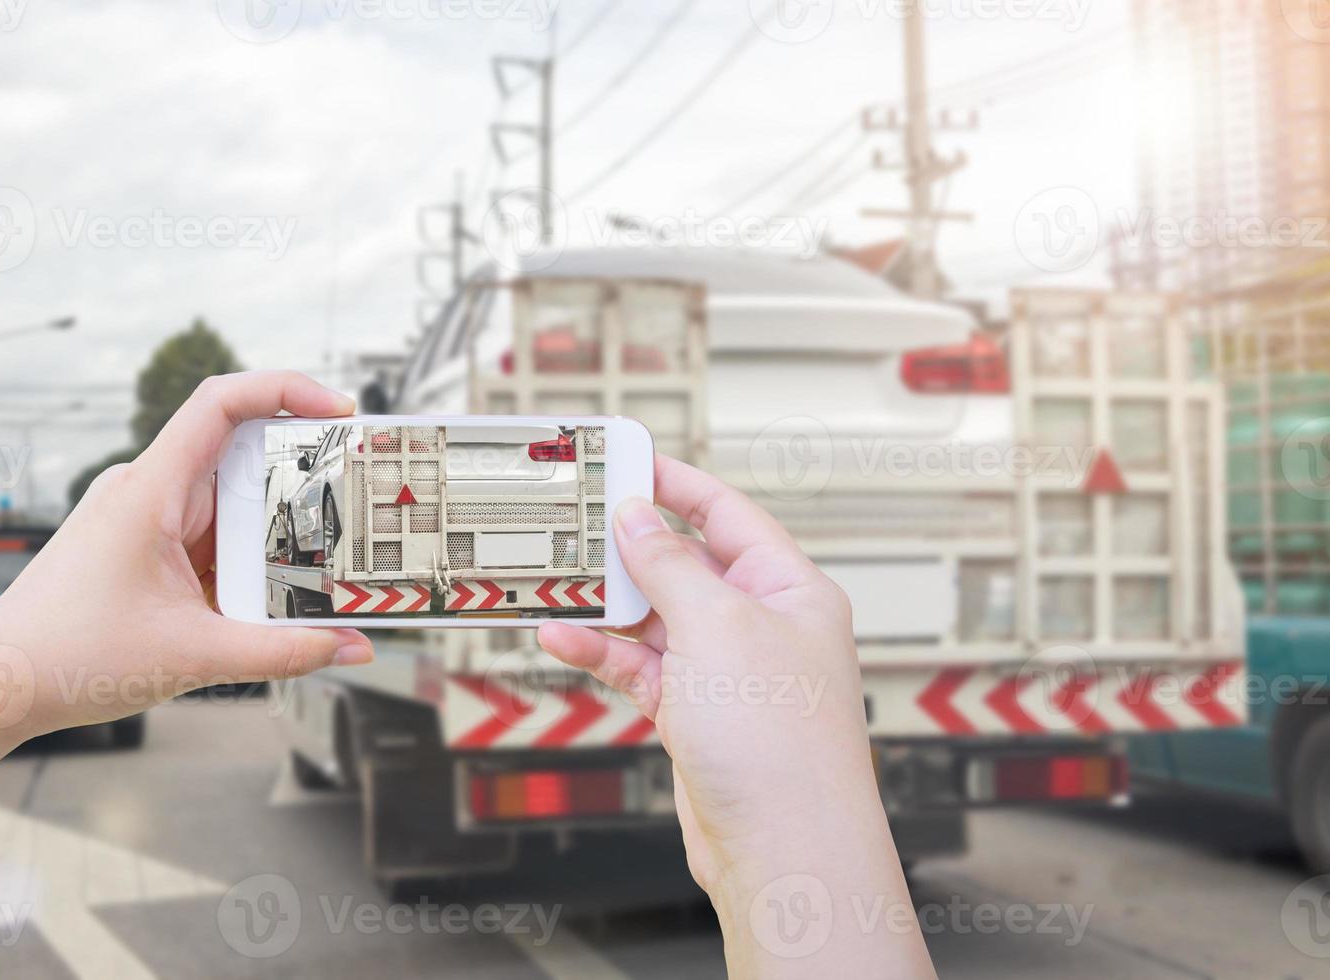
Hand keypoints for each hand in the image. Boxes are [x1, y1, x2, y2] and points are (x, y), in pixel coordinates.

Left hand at [0, 371, 377, 900]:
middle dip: (303, 476)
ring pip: (230, 504)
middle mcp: (146, 491)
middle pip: (241, 458)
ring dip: (277, 529)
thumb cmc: (69, 657)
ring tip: (328, 560)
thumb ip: (284, 651)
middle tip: (358, 497)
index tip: (338, 413)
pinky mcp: (145, 548)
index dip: (286, 390)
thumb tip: (353, 646)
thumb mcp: (195, 656)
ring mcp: (144, 519)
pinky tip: (278, 592)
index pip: (221, 403)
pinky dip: (248, 559)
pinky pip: (211, 537)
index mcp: (149, 491)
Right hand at [538, 456, 931, 977]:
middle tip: (574, 521)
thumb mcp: (717, 628)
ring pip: (655, 619)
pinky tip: (561, 637)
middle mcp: (762, 626)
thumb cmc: (780, 744)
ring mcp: (728, 672)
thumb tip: (637, 518)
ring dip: (605, 604)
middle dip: (629, 547)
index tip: (627, 461)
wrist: (783, 849)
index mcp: (790, 590)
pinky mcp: (696, 714)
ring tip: (553, 579)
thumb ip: (669, 567)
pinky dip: (601, 653)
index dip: (677, 484)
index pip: (728, 515)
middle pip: (685, 564)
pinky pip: (640, 668)